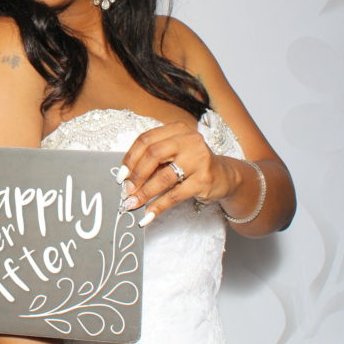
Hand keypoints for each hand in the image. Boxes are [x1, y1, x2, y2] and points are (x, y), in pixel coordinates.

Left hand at [118, 122, 232, 225]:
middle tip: (126, 190)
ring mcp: (199, 159)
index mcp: (177, 129)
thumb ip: (152, 160)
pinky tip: (148, 214)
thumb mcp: (173, 154)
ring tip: (133, 203)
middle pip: (154, 154)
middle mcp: (189, 140)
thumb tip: (126, 178)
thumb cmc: (191, 164)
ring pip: (164, 176)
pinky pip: (176, 194)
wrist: (224, 176)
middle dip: (136, 174)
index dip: (130, 158)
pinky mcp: (204, 180)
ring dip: (145, 193)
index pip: (146, 139)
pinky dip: (159, 206)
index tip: (120, 175)